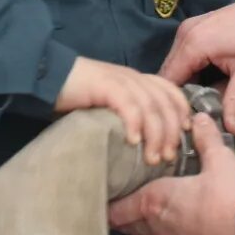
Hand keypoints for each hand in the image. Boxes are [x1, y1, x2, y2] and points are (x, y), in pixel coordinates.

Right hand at [54, 58, 191, 166]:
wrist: (48, 76)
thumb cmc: (77, 95)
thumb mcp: (109, 105)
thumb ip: (126, 115)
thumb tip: (143, 143)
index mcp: (137, 80)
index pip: (171, 92)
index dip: (182, 113)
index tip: (186, 136)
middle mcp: (133, 78)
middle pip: (165, 104)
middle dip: (171, 132)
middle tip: (169, 158)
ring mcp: (120, 80)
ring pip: (151, 107)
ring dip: (156, 135)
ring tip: (153, 158)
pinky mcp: (105, 85)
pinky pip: (128, 105)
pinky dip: (134, 124)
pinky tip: (132, 142)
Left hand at [108, 115, 234, 234]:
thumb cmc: (234, 198)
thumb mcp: (221, 159)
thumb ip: (206, 139)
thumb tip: (200, 120)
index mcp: (159, 201)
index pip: (122, 208)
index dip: (109, 207)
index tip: (99, 205)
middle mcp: (164, 227)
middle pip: (133, 226)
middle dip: (124, 219)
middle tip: (117, 211)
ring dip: (146, 230)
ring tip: (143, 220)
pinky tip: (183, 233)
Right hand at [161, 0, 234, 131]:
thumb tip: (228, 132)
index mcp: (193, 43)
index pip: (168, 81)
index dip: (173, 105)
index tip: (184, 126)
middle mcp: (185, 33)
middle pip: (169, 73)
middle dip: (177, 97)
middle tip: (192, 122)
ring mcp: (191, 28)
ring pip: (177, 65)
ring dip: (185, 86)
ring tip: (199, 109)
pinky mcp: (199, 29)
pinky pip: (186, 56)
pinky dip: (192, 73)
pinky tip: (206, 90)